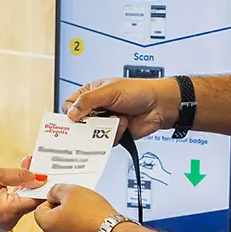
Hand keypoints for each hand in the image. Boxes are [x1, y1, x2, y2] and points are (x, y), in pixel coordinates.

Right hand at [0, 166, 45, 231]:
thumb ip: (20, 176)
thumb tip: (39, 177)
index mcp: (10, 210)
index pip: (38, 199)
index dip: (43, 184)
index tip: (46, 170)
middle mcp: (10, 221)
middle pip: (31, 200)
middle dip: (32, 181)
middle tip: (30, 162)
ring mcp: (6, 222)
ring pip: (24, 202)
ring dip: (24, 185)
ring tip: (21, 168)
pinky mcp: (2, 220)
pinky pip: (15, 205)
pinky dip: (16, 192)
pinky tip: (13, 180)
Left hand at [34, 185, 121, 231]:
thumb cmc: (95, 214)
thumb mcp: (73, 191)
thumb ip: (56, 190)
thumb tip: (52, 194)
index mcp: (48, 224)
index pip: (40, 210)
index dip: (52, 202)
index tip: (63, 200)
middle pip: (53, 224)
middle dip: (64, 215)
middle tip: (79, 208)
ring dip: (74, 227)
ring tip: (89, 219)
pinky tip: (94, 230)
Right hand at [63, 77, 179, 139]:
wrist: (160, 104)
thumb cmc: (138, 91)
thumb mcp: (109, 91)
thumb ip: (88, 101)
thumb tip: (71, 113)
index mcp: (92, 93)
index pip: (70, 105)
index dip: (71, 112)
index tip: (74, 117)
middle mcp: (97, 108)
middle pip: (79, 122)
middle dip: (86, 124)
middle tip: (91, 124)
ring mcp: (106, 122)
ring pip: (91, 134)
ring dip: (103, 128)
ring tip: (115, 119)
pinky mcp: (115, 134)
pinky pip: (106, 141)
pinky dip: (115, 134)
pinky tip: (124, 123)